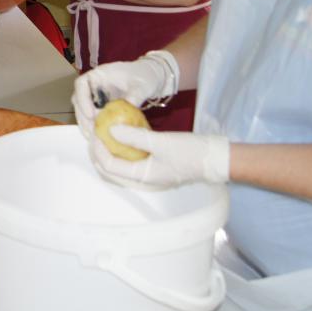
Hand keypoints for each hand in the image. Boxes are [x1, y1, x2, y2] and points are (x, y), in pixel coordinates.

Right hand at [71, 51, 178, 141]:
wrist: (149, 77)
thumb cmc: (144, 76)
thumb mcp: (142, 86)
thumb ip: (134, 97)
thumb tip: (127, 114)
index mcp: (99, 74)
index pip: (81, 84)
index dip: (82, 99)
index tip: (91, 115)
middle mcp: (94, 84)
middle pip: (78, 100)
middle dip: (83, 117)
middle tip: (92, 132)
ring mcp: (96, 95)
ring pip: (83, 110)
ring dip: (86, 124)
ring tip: (94, 138)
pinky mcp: (101, 106)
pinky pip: (92, 116)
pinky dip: (94, 126)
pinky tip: (100, 138)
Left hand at [88, 128, 229, 188]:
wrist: (217, 159)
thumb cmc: (192, 152)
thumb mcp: (161, 141)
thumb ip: (135, 136)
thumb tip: (111, 130)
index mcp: (143, 177)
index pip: (110, 166)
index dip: (98, 150)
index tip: (94, 133)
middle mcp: (144, 180)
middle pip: (112, 171)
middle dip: (99, 154)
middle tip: (95, 135)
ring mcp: (151, 175)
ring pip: (121, 167)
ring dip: (110, 153)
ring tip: (106, 135)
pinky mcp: (157, 169)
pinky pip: (132, 162)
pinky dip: (124, 151)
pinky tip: (124, 137)